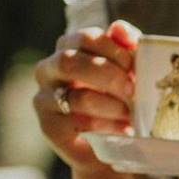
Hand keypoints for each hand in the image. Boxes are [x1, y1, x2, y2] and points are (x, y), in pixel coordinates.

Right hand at [33, 21, 138, 173]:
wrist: (111, 147)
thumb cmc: (117, 104)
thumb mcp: (126, 74)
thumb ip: (125, 49)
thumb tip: (121, 30)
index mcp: (67, 49)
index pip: (83, 38)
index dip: (111, 49)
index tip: (133, 65)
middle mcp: (49, 70)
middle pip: (69, 62)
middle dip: (106, 75)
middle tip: (132, 89)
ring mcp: (45, 99)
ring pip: (78, 97)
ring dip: (111, 106)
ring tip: (130, 115)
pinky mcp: (50, 127)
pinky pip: (76, 124)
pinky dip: (103, 126)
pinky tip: (119, 131)